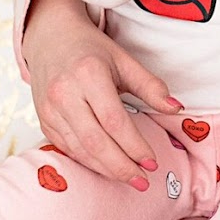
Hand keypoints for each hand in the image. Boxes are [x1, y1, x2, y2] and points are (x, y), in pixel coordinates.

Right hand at [23, 0, 181, 183]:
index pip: (114, 121)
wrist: (50, 39)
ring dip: (105, 169)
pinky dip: (88, 162)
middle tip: (142, 181)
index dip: (134, 146)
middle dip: (121, 166)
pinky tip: (106, 169)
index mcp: (88, 74)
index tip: (152, 162)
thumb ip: (150, 86)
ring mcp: (50, 109)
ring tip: (129, 179)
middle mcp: (65, 93)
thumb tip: (176, 108)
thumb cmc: (91, 50)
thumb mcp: (124, 60)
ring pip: (79, 149)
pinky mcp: (43, 120)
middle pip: (95, 141)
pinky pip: (66, 148)